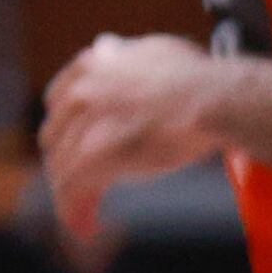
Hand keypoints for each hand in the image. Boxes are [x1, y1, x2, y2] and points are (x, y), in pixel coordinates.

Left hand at [40, 32, 225, 239]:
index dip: (66, 129)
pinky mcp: (98, 156)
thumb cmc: (199, 79)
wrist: (215, 99)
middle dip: (66, 165)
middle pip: (56, 138)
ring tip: (82, 220)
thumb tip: (107, 46)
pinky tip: (85, 226)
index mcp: (91, 67)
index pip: (58, 102)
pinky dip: (74, 211)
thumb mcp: (153, 49)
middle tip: (81, 189)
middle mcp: (81, 93)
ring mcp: (87, 124)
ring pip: (63, 168)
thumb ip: (125, 53)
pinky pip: (74, 189)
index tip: (75, 147)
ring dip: (69, 197)